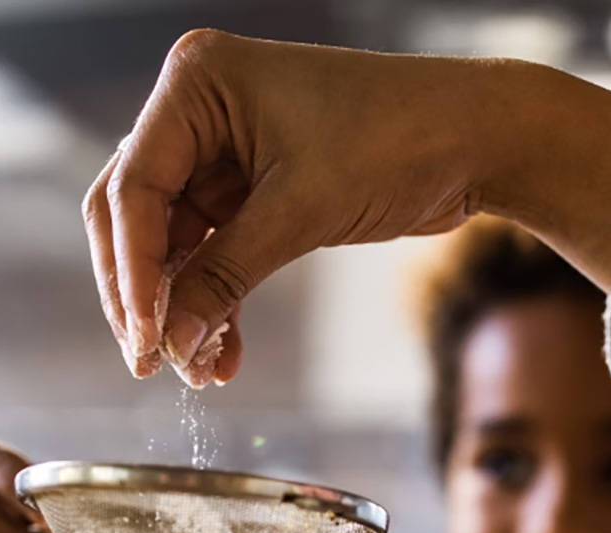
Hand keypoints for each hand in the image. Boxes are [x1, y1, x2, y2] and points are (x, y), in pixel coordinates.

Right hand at [85, 30, 610, 385]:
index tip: (143, 341)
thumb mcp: (302, 212)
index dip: (131, 273)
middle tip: (153, 362)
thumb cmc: (399, 142)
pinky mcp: (256, 188)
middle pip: (137, 215)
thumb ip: (224, 276)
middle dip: (147, 294)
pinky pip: (215, 254)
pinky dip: (217, 301)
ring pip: (175, 244)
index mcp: (197, 83)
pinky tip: (223, 354)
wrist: (479, 140)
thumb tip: (167, 341)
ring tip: (200, 371)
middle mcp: (200, 109)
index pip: (134, 189)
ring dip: (185, 308)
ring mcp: (226, 149)